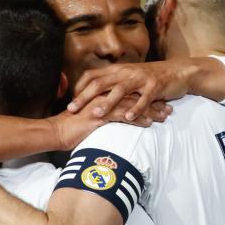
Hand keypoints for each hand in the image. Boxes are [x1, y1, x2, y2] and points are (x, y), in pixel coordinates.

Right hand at [51, 93, 170, 149]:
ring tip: (164, 116)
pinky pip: (124, 116)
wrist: (56, 132)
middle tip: (168, 109)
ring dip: (150, 111)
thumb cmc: (71, 127)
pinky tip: (149, 124)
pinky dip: (138, 119)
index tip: (159, 103)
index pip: (129, 92)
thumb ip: (102, 113)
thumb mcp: (89, 117)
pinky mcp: (100, 115)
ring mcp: (102, 104)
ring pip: (132, 105)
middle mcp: (104, 95)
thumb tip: (114, 118)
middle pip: (135, 96)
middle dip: (153, 103)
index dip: (145, 98)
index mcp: (102, 93)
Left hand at [68, 61, 193, 120]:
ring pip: (120, 90)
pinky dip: (136, 108)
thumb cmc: (150, 78)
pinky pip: (144, 98)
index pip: (92, 75)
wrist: (178, 71)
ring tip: (96, 114)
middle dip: (85, 96)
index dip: (79, 87)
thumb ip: (113, 84)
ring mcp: (141, 79)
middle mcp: (126, 72)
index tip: (69, 101)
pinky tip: (128, 118)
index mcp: (118, 70)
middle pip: (101, 82)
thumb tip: (94, 95)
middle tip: (72, 109)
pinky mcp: (155, 86)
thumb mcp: (129, 77)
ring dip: (107, 102)